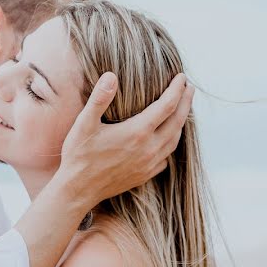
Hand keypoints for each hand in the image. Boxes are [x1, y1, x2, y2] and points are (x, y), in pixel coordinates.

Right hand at [56, 71, 194, 208]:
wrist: (78, 190)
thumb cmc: (79, 155)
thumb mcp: (84, 123)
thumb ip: (99, 98)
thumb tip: (111, 75)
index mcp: (137, 132)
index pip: (167, 105)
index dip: (176, 89)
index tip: (181, 76)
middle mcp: (149, 148)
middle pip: (177, 121)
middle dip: (185, 102)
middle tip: (189, 88)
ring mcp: (149, 164)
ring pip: (175, 140)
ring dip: (181, 122)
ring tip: (181, 109)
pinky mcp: (145, 175)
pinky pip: (166, 156)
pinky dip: (171, 143)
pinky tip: (167, 138)